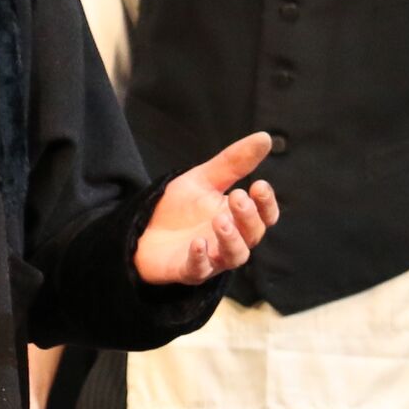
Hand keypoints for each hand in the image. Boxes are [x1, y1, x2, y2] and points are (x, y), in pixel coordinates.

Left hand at [132, 131, 280, 284]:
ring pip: (234, 256)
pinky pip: (200, 270)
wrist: (143, 228)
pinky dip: (201, 259)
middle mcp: (231, 241)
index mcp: (239, 218)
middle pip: (252, 235)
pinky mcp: (188, 271)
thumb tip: (265, 137)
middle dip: (248, 217)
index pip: (265, 215)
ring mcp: (212, 259)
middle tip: (237, 197)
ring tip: (221, 220)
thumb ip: (234, 162)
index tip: (259, 185)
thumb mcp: (205, 179)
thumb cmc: (179, 207)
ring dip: (231, 239)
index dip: (266, 203)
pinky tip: (197, 243)